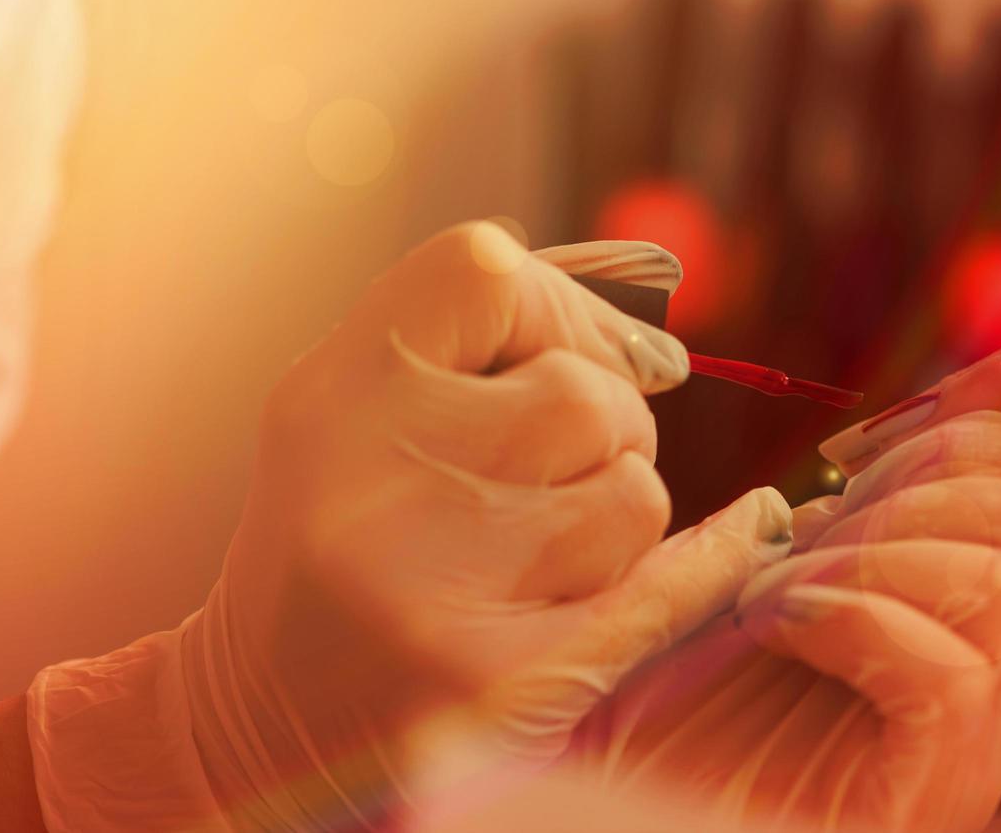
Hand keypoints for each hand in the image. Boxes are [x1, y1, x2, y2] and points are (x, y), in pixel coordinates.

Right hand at [28, 223, 793, 829]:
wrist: (263, 728)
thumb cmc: (344, 543)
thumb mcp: (363, 417)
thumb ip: (485, 345)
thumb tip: (663, 349)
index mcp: (331, 395)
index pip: (486, 272)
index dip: (560, 309)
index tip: (583, 359)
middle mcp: (369, 481)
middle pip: (587, 396)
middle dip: (603, 434)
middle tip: (549, 485)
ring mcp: (426, 589)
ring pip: (635, 494)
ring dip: (620, 518)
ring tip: (543, 558)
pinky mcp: (490, 687)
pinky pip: (668, 587)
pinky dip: (711, 560)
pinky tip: (738, 538)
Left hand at [569, 412, 1000, 832]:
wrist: (636, 810)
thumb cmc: (686, 711)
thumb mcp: (761, 581)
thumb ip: (833, 516)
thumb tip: (881, 441)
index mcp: (988, 617)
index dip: (978, 427)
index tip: (852, 453)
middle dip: (926, 472)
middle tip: (817, 524)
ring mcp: (982, 741)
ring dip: (871, 548)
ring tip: (780, 585)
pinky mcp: (936, 789)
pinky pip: (948, 673)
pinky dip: (846, 616)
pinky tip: (773, 625)